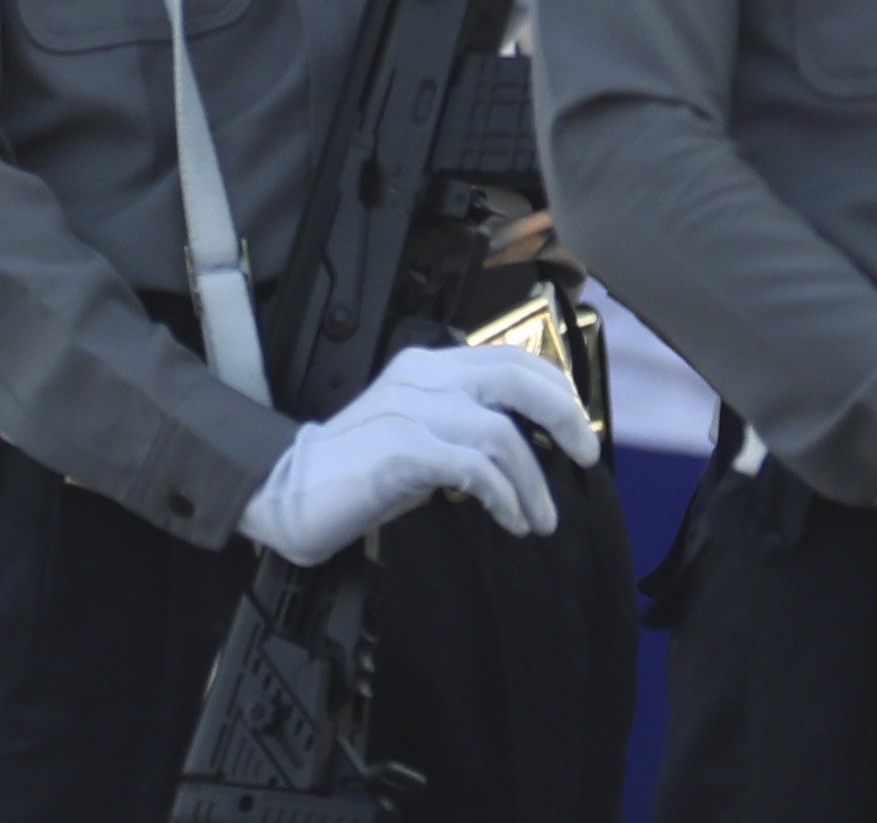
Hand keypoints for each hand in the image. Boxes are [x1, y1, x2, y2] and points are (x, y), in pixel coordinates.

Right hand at [238, 340, 600, 565]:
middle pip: (515, 378)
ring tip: (540, 519)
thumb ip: (462, 425)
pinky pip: (474, 467)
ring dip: (533, 482)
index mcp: (427, 365)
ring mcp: (411, 410)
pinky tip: (510, 520)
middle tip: (586, 457)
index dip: (556, 389)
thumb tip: (529, 447)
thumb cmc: (357, 469)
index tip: (578, 427)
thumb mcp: (418, 433)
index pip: (509, 357)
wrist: (290, 491)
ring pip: (501, 432)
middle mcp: (422, 377)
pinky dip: (504, 496)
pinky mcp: (402, 449)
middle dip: (563, 417)